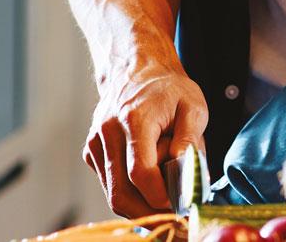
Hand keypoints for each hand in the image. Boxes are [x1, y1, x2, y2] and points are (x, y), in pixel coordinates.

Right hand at [83, 62, 208, 216]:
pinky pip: (109, 184)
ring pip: (113, 193)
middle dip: (149, 212)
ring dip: (140, 205)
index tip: (178, 204)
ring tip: (165, 199)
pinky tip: (147, 181)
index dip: (159, 196)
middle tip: (174, 216)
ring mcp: (96, 142)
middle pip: (121, 192)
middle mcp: (108, 132)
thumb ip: (190, 138)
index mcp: (133, 119)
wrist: (136, 70)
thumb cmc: (168, 89)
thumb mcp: (194, 106)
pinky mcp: (91, 151)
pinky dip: (129, 192)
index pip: (140, 172)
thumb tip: (181, 167)